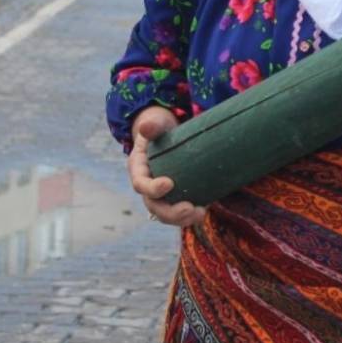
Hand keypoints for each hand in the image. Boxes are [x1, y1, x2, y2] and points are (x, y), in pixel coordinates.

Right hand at [127, 106, 204, 226]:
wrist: (165, 134)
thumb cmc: (160, 127)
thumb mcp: (155, 123)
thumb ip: (151, 125)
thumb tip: (145, 127)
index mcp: (138, 169)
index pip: (141, 184)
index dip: (152, 188)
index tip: (169, 183)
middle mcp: (146, 185)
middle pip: (153, 206)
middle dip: (170, 212)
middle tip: (189, 208)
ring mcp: (159, 194)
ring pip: (165, 214)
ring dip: (181, 219)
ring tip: (200, 213)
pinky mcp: (173, 197)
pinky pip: (177, 213)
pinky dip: (189, 216)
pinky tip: (203, 210)